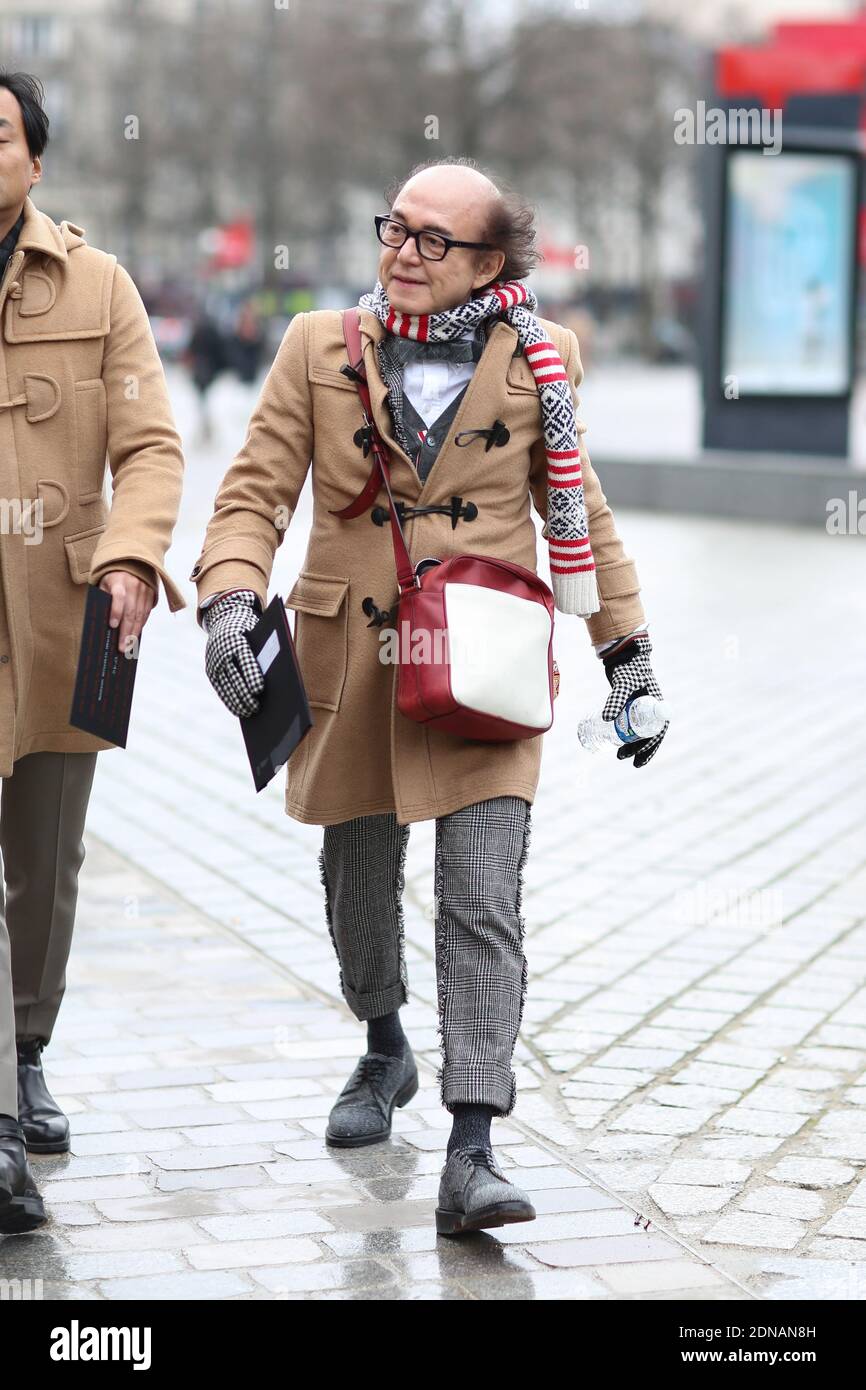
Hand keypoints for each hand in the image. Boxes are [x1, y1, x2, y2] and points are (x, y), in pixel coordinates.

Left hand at [98, 571, 155, 653]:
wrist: (132, 560)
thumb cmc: (112, 576)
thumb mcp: (104, 582)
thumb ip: (104, 598)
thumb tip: (103, 622)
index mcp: (118, 580)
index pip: (118, 597)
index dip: (116, 611)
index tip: (112, 626)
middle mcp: (133, 585)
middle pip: (130, 611)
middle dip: (125, 632)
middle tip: (121, 648)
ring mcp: (145, 590)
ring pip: (140, 615)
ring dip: (134, 633)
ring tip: (128, 646)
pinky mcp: (151, 594)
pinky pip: (146, 613)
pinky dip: (140, 625)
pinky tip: (135, 635)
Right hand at [203, 589, 263, 717]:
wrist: (224, 618)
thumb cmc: (251, 629)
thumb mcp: (259, 632)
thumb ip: (266, 649)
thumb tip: (279, 671)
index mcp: (237, 639)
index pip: (245, 658)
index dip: (252, 675)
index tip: (260, 689)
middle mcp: (223, 651)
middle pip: (235, 675)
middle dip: (245, 693)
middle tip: (258, 707)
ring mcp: (214, 662)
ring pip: (226, 685)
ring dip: (237, 700)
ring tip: (250, 712)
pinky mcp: (211, 671)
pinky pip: (221, 688)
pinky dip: (229, 700)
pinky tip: (239, 710)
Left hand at [602, 632, 667, 767]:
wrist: (622, 653)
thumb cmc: (627, 667)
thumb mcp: (622, 684)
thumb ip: (615, 699)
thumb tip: (606, 718)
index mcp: (657, 705)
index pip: (657, 731)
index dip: (650, 748)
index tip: (638, 758)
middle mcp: (651, 708)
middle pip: (648, 735)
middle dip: (638, 750)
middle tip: (623, 758)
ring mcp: (641, 707)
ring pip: (640, 731)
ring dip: (632, 744)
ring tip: (619, 754)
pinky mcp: (631, 705)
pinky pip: (631, 723)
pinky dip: (626, 734)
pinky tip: (616, 741)